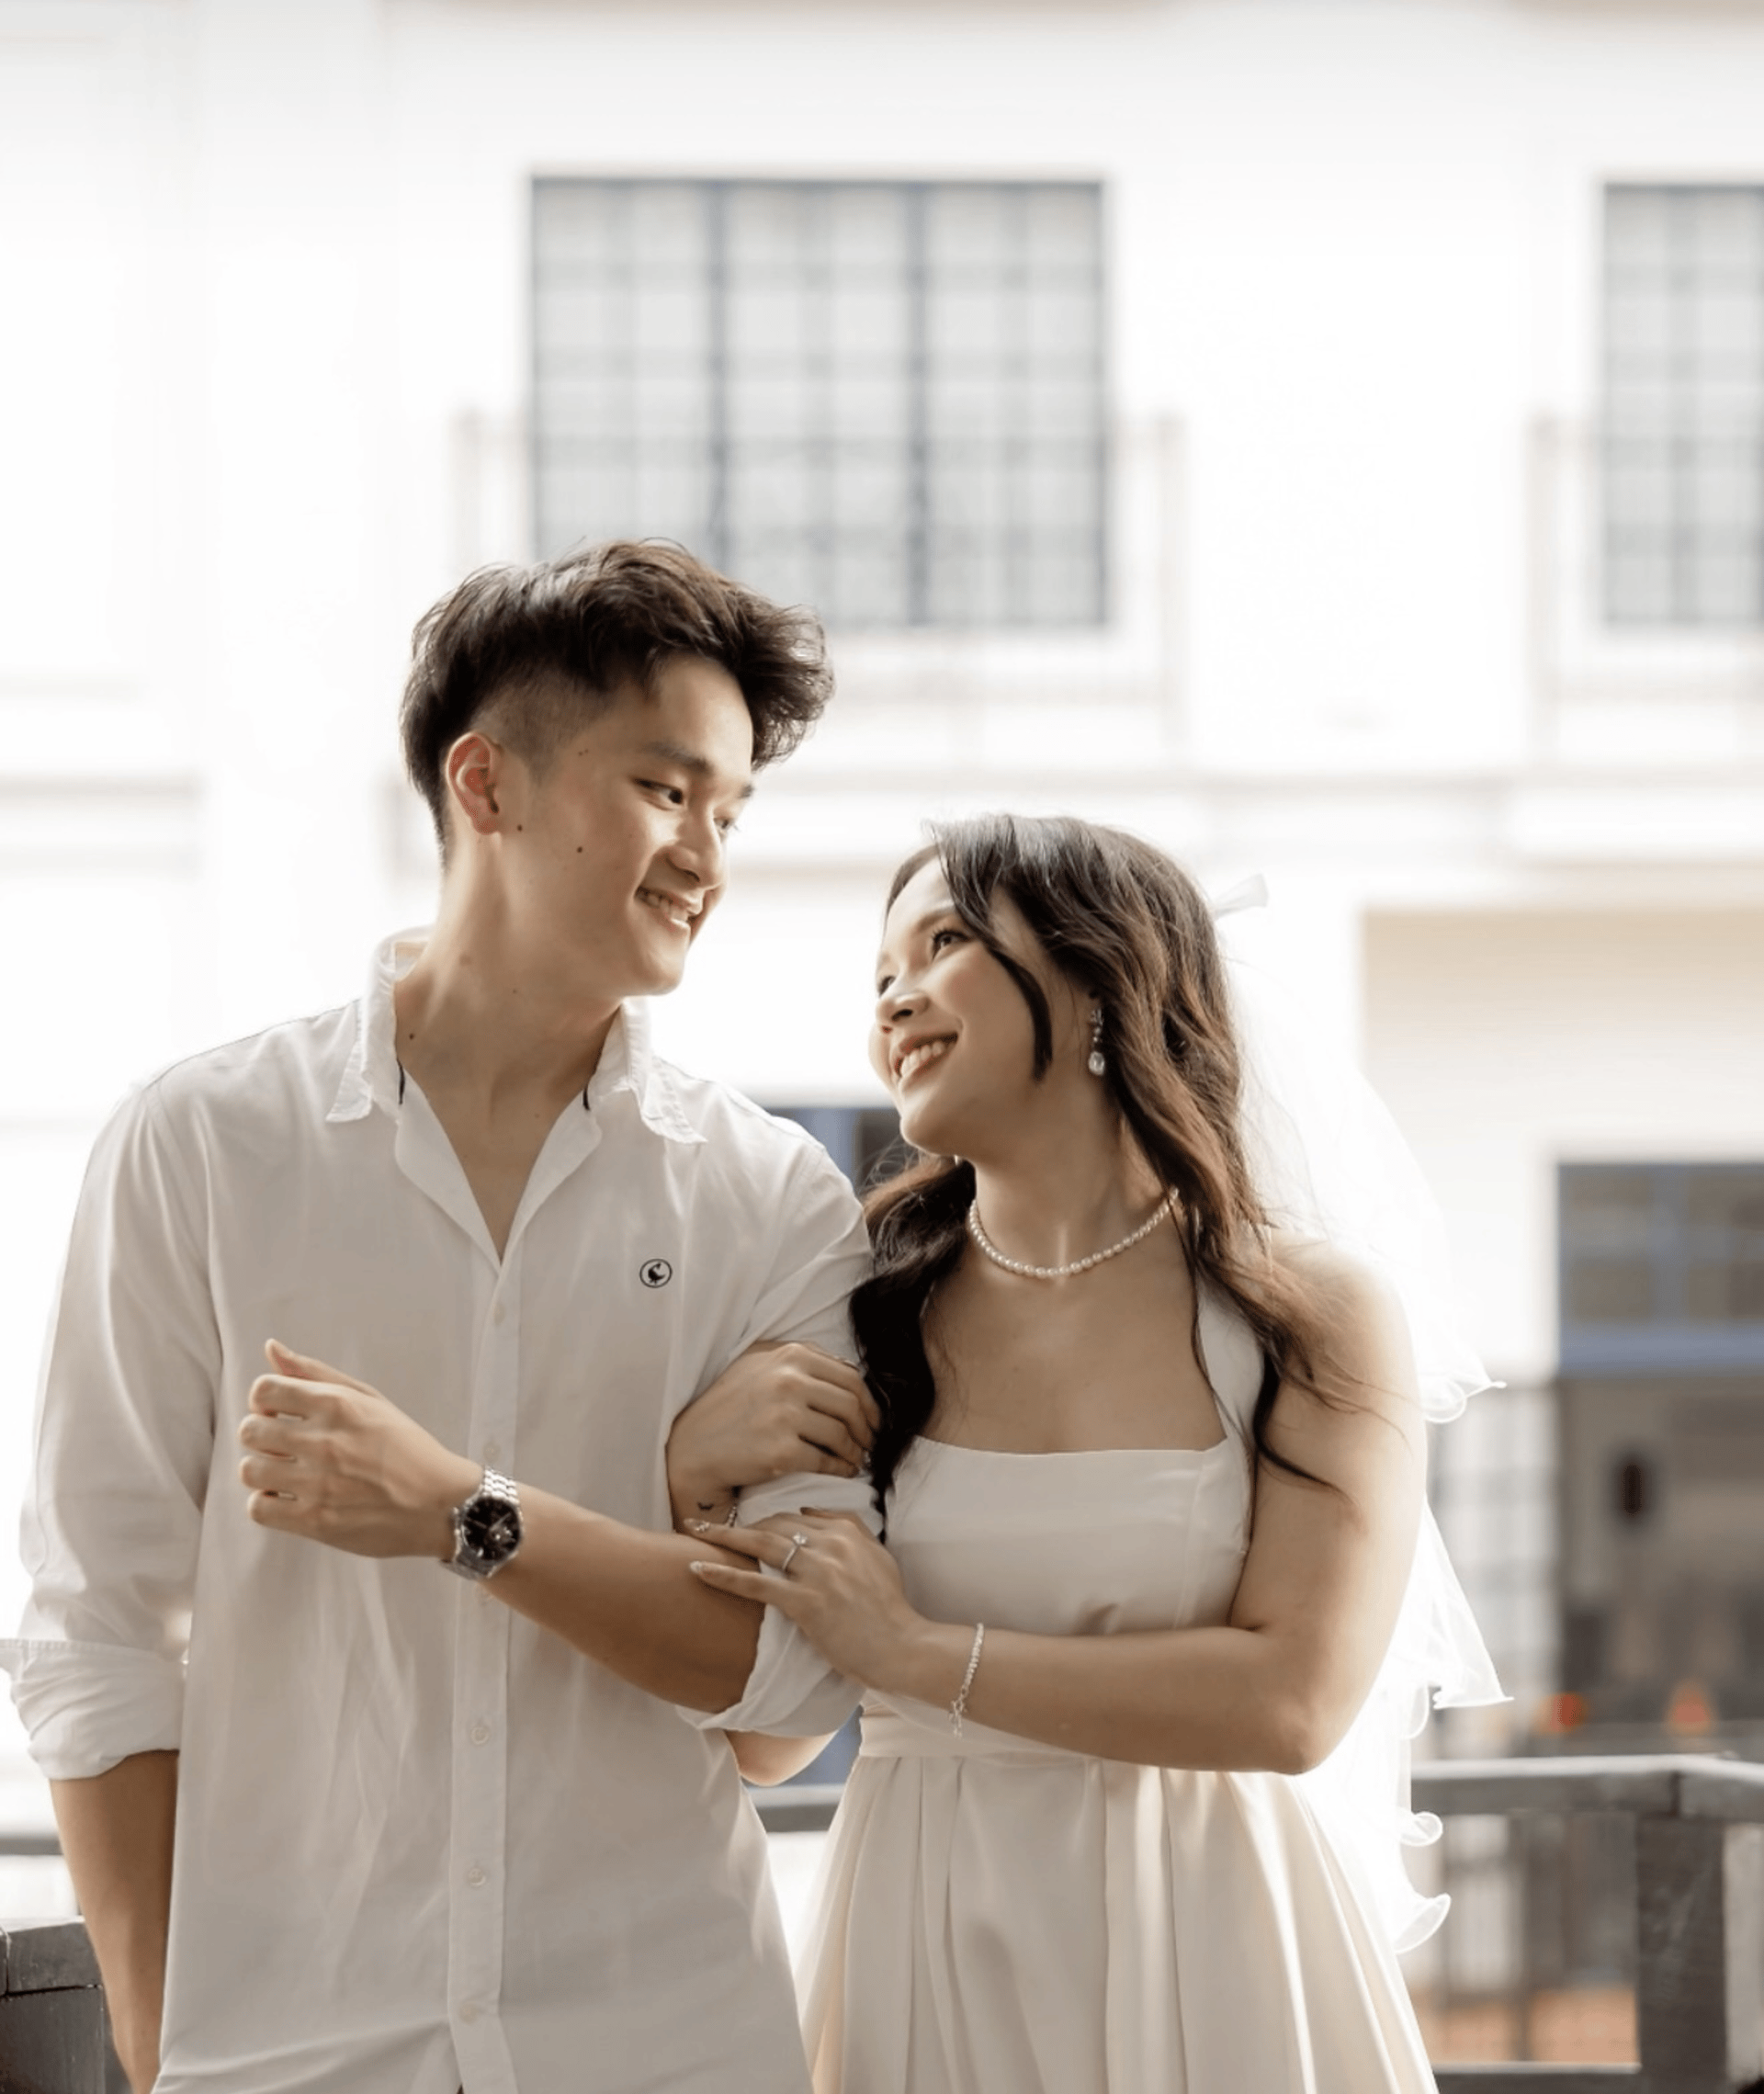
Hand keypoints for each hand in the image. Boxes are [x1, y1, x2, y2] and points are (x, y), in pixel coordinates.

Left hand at [237, 1340, 479, 1558]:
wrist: (439, 1503)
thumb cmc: (407, 1448)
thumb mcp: (368, 1399)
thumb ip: (316, 1374)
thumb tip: (271, 1348)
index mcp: (337, 1405)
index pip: (264, 1390)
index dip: (264, 1400)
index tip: (279, 1412)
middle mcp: (324, 1442)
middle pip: (249, 1430)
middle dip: (260, 1434)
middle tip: (283, 1444)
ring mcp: (318, 1484)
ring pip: (249, 1470)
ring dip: (262, 1470)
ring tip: (286, 1472)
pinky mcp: (315, 1521)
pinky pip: (259, 1509)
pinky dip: (268, 1504)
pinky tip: (288, 1498)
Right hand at [666, 1342, 878, 1529]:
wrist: (692, 1448)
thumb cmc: (728, 1406)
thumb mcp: (759, 1364)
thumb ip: (800, 1359)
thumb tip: (850, 1372)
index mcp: (790, 1355)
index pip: (850, 1376)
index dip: (869, 1401)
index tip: (872, 1418)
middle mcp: (789, 1380)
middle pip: (852, 1404)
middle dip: (868, 1427)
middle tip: (871, 1441)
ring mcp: (785, 1416)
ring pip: (843, 1434)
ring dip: (857, 1450)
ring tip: (857, 1458)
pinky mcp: (781, 1451)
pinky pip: (827, 1460)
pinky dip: (841, 1467)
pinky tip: (842, 1470)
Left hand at [686, 1509, 922, 1689]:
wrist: (901, 1647)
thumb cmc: (890, 1609)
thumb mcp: (877, 1556)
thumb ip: (850, 1528)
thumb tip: (811, 1511)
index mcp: (847, 1532)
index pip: (795, 1517)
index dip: (764, 1521)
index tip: (743, 1527)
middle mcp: (831, 1545)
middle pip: (773, 1525)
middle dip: (737, 1525)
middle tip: (705, 1526)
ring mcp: (817, 1573)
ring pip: (760, 1545)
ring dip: (722, 1537)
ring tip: (693, 1534)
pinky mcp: (805, 1602)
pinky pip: (756, 1584)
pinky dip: (723, 1575)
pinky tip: (698, 1569)